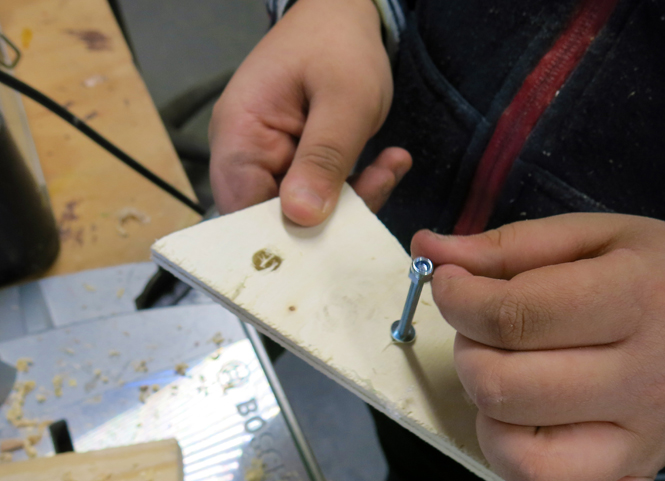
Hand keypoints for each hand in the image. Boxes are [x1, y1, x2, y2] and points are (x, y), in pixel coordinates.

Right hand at [209, 0, 410, 220]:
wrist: (342, 14)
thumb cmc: (337, 45)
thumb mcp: (344, 101)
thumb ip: (324, 158)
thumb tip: (301, 217)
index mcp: (240, 138)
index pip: (243, 214)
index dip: (283, 238)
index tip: (333, 239)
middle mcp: (246, 157)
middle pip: (276, 220)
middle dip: (332, 218)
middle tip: (379, 187)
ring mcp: (272, 162)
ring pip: (306, 213)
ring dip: (354, 200)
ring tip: (390, 166)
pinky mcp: (298, 165)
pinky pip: (323, 195)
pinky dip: (357, 187)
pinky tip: (388, 163)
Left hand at [412, 214, 664, 480]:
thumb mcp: (598, 234)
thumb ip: (510, 245)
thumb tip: (428, 247)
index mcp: (639, 300)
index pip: (516, 317)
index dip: (459, 300)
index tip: (452, 284)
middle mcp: (645, 380)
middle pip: (508, 391)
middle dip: (471, 355)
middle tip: (488, 333)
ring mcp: (644, 442)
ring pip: (529, 465)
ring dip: (493, 422)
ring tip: (510, 387)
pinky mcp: (641, 478)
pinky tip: (541, 455)